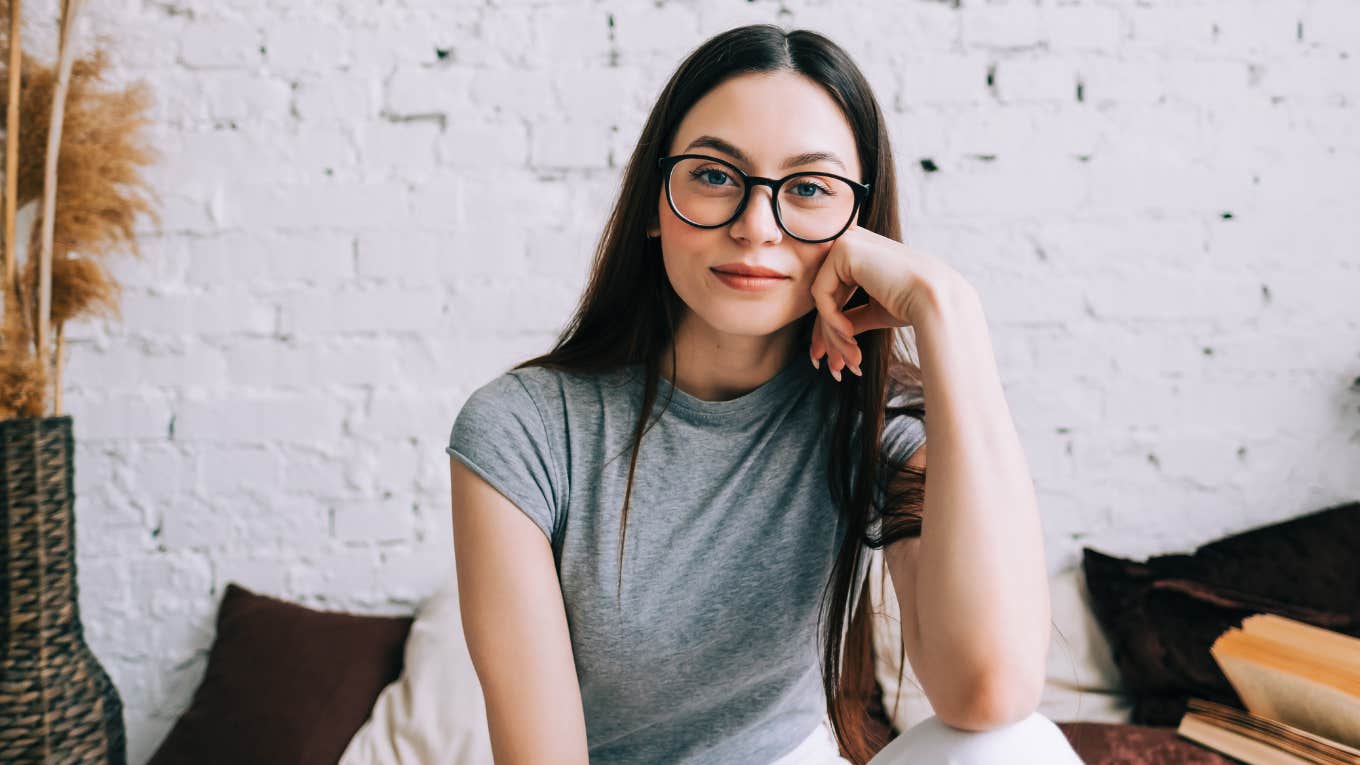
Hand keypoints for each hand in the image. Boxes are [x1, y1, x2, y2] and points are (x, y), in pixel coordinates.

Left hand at [807, 224, 961, 380]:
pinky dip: (832, 319)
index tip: (831, 358)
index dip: (830, 326)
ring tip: (849, 357)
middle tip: (836, 368)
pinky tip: (850, 334)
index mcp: (860, 252)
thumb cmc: (912, 305)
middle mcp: (851, 240)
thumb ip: (852, 315)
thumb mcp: (876, 310)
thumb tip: (834, 334)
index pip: (834, 290)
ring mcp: (846, 241)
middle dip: (829, 335)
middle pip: (826, 294)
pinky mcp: (843, 250)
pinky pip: (822, 293)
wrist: (935, 300)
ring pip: (822, 297)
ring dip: (833, 333)